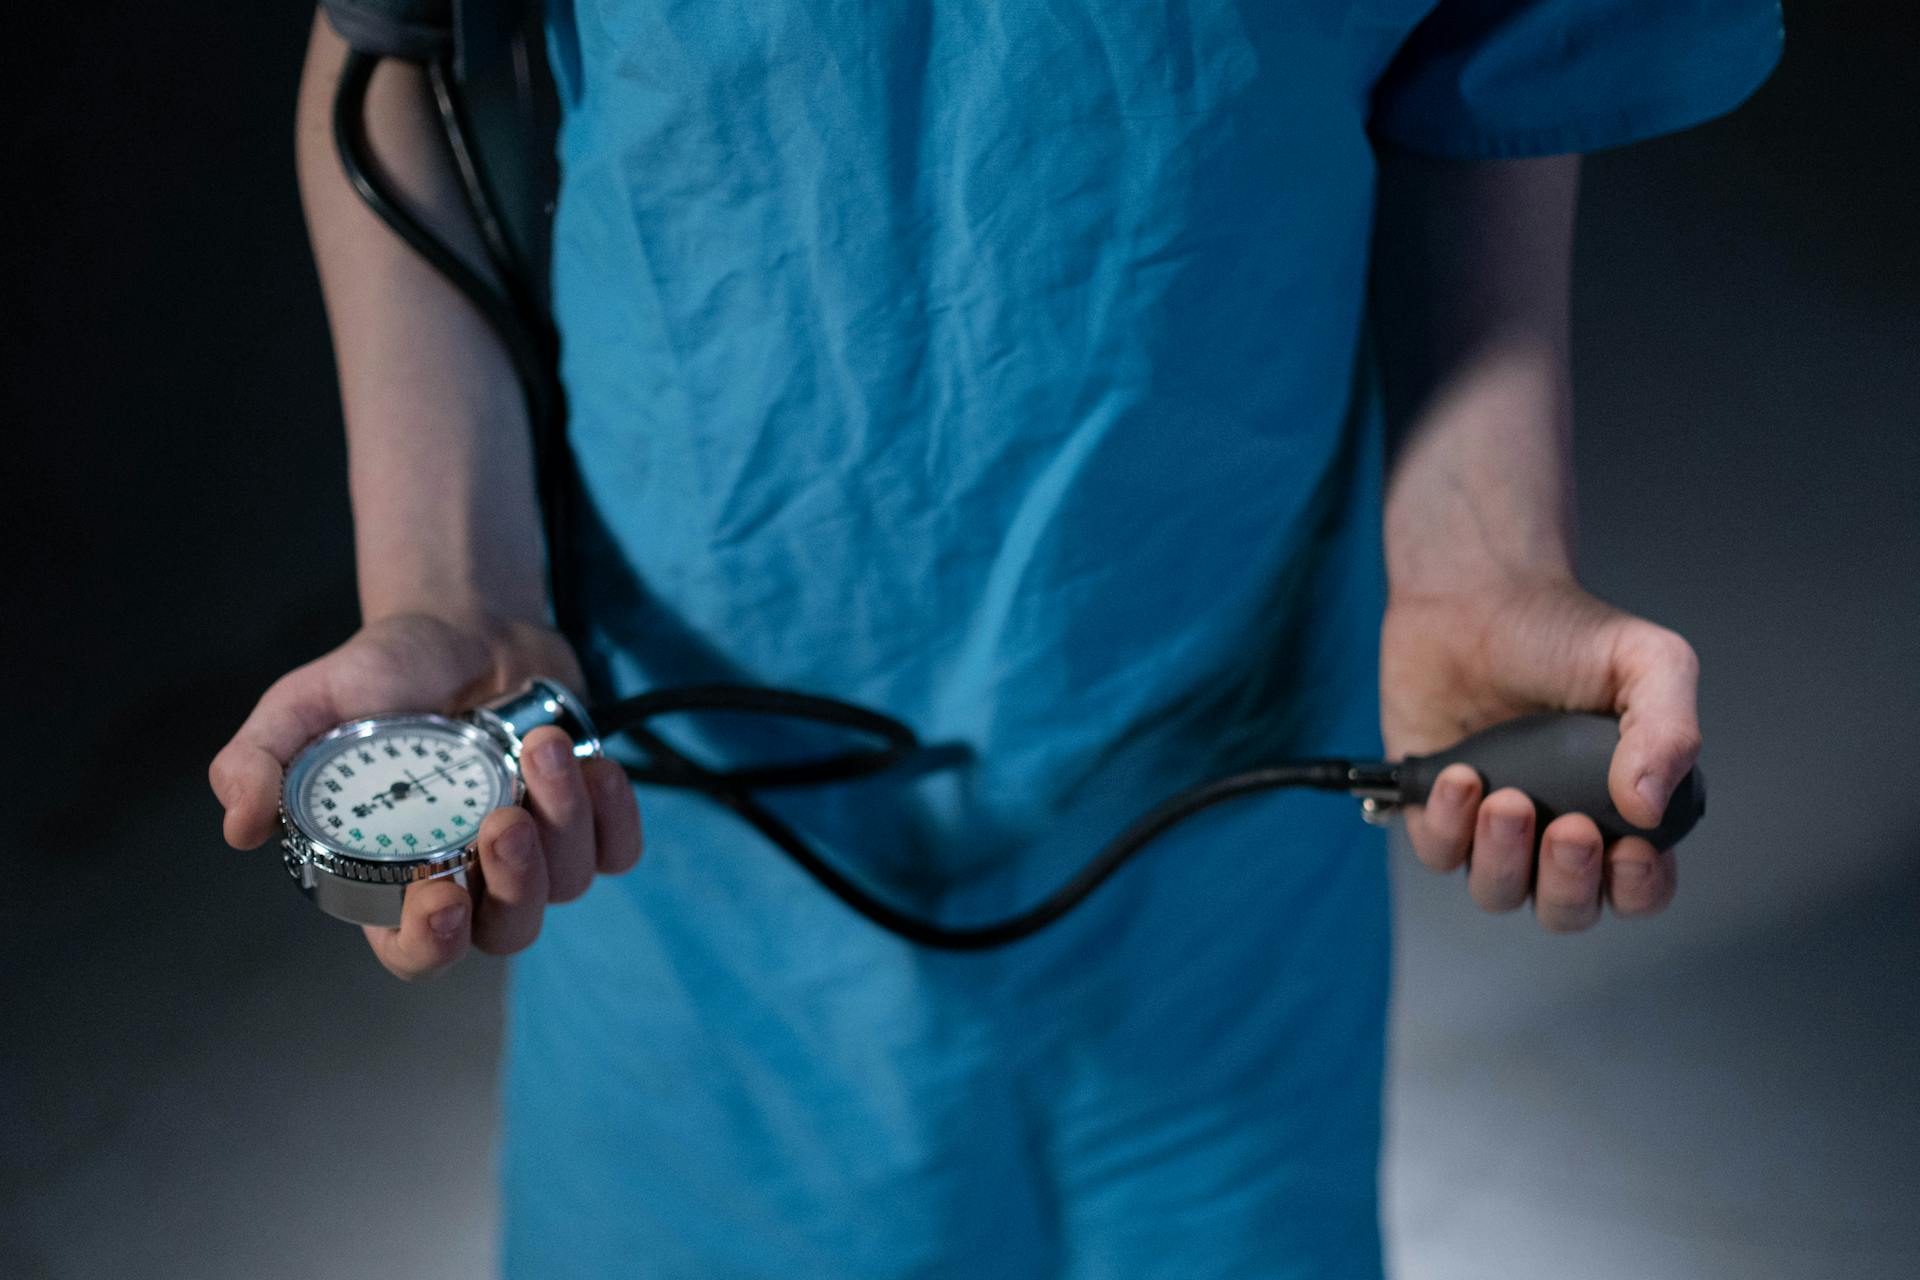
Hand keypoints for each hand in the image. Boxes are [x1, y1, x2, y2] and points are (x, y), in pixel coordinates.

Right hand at [210, 612, 642, 977]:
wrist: (463, 624)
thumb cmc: (382, 676)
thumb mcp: (305, 705)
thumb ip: (259, 759)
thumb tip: (239, 827)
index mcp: (397, 875)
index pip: (416, 950)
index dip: (430, 943)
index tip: (440, 895)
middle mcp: (472, 876)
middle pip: (506, 931)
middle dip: (515, 885)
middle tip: (504, 820)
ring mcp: (537, 851)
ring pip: (568, 883)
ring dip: (564, 822)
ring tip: (541, 745)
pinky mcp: (588, 818)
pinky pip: (619, 849)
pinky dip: (616, 815)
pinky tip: (594, 766)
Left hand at [1380, 575, 1700, 931]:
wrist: (1475, 593)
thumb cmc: (1564, 629)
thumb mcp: (1648, 662)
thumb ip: (1668, 730)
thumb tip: (1650, 807)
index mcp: (1620, 809)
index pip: (1638, 888)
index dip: (1637, 887)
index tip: (1630, 849)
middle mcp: (1556, 829)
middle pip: (1568, 909)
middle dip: (1569, 882)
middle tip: (1567, 828)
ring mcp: (1493, 826)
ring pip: (1500, 892)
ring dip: (1504, 857)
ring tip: (1506, 797)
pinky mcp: (1434, 810)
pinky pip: (1440, 853)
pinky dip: (1449, 826)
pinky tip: (1461, 777)